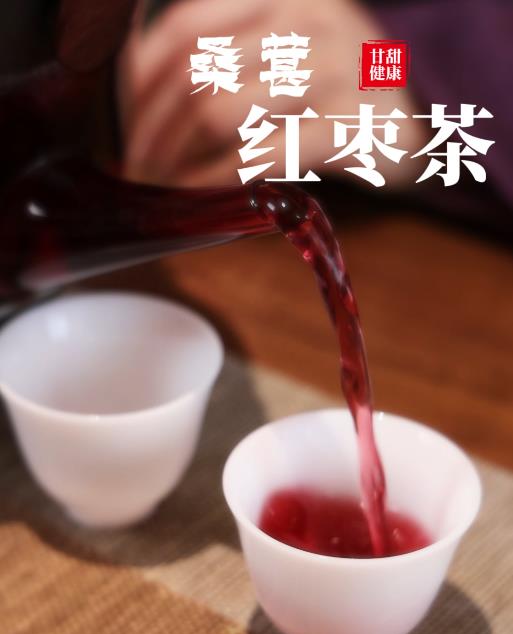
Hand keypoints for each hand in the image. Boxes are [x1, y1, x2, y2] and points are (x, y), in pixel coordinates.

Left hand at [119, 0, 425, 186]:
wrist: (416, 121)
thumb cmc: (332, 94)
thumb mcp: (281, 55)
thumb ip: (224, 59)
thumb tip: (136, 95)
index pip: (184, 27)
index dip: (139, 83)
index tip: (121, 128)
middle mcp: (305, 18)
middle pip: (195, 73)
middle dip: (152, 132)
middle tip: (136, 174)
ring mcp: (332, 69)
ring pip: (220, 111)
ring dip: (179, 162)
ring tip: (165, 191)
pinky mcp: (351, 124)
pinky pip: (264, 154)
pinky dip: (222, 182)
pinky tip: (207, 203)